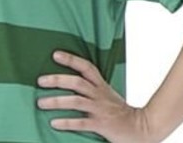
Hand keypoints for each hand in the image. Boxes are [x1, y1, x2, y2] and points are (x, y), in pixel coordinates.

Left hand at [37, 50, 158, 142]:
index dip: (71, 59)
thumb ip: (92, 88)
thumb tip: (69, 82)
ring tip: (40, 103)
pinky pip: (82, 122)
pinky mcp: (102, 125)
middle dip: (57, 80)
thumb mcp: (107, 95)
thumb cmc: (120, 113)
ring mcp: (100, 110)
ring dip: (56, 101)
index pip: (86, 67)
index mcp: (101, 87)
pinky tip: (54, 123)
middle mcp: (100, 96)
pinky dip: (67, 122)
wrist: (142, 128)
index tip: (55, 54)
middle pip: (77, 82)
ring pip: (76, 101)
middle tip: (40, 80)